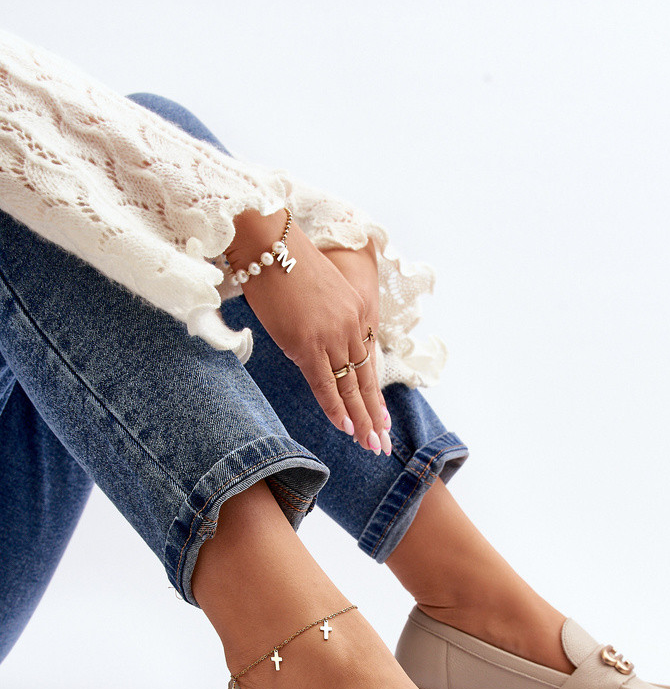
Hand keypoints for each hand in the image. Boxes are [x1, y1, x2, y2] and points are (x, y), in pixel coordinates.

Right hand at [226, 209, 389, 454]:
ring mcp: (331, 335)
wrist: (267, 244)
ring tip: (370, 444)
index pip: (369, 360)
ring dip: (360, 418)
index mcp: (357, 310)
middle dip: (375, 414)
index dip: (375, 392)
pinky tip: (345, 428)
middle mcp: (351, 324)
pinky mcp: (308, 343)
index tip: (382, 417)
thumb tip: (315, 346)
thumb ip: (324, 322)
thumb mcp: (316, 296)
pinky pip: (325, 384)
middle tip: (383, 442)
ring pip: (350, 385)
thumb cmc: (282, 264)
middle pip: (366, 377)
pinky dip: (336, 408)